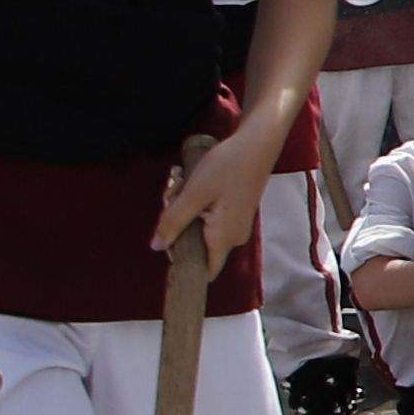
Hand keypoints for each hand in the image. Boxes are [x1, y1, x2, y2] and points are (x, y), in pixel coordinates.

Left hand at [156, 115, 291, 277]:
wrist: (257, 143)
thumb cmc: (226, 168)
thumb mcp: (193, 194)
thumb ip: (173, 222)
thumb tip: (155, 247)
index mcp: (224, 239)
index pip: (204, 271)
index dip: (182, 262)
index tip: (166, 239)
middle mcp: (233, 237)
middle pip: (196, 246)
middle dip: (176, 223)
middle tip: (170, 194)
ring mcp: (236, 224)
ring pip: (199, 228)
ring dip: (183, 208)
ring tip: (179, 181)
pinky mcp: (235, 211)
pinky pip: (209, 218)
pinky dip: (195, 203)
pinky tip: (189, 180)